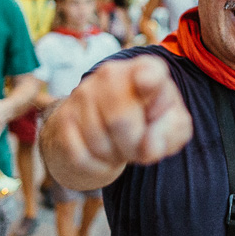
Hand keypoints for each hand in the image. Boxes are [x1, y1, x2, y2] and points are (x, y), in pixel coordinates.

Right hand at [40, 55, 192, 189]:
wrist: (101, 133)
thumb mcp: (171, 127)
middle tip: (136, 144)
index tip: (146, 83)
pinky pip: (82, 156)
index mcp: (146, 69)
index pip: (149, 71)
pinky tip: (100, 154)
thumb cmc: (145, 125)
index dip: (149, 80)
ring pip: (100, 142)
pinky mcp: (63, 118)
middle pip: (121, 121)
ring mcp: (83, 94)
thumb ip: (171, 132)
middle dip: (134, 146)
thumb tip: (150, 146)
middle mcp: (111, 74)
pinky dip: (96, 166)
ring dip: (114, 156)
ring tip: (118, 145)